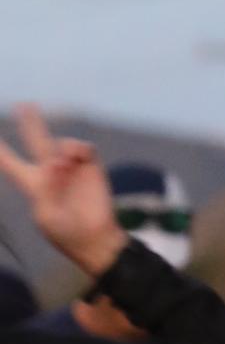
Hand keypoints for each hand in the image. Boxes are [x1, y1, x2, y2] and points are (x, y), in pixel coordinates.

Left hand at [0, 105, 123, 279]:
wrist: (95, 239)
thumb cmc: (66, 233)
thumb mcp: (45, 215)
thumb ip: (45, 189)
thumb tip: (55, 163)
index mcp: (33, 185)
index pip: (11, 164)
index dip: (0, 152)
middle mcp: (51, 172)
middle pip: (36, 142)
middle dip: (31, 123)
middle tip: (23, 105)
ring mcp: (72, 168)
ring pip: (59, 144)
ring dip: (59, 150)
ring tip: (62, 165)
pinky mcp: (91, 168)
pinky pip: (82, 148)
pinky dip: (77, 149)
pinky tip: (74, 159)